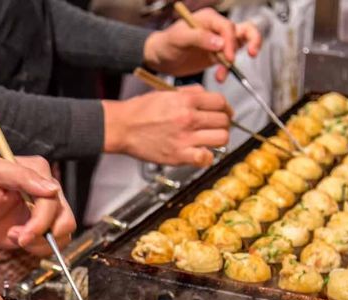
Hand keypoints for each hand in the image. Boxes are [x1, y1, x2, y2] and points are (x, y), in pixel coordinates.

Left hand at [0, 156, 76, 256]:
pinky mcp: (41, 228)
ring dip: (38, 242)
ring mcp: (45, 210)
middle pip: (64, 219)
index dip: (41, 221)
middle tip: (17, 237)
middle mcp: (47, 190)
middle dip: (40, 234)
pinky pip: (53, 244)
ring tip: (13, 236)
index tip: (22, 233)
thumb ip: (21, 176)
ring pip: (63, 234)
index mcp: (38, 171)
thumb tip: (52, 189)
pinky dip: (36, 248)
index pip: (53, 200)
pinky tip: (16, 240)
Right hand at [102, 86, 230, 166]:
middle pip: (223, 120)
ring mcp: (185, 138)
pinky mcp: (178, 155)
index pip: (220, 102)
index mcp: (186, 101)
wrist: (122, 127)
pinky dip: (207, 157)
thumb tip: (206, 95)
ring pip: (221, 138)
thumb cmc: (140, 111)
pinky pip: (205, 158)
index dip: (225, 108)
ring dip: (219, 139)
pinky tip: (201, 153)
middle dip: (223, 123)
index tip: (224, 113)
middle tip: (218, 127)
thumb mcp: (166, 93)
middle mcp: (188, 118)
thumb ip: (189, 92)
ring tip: (211, 139)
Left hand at [143, 8, 260, 81]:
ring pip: (241, 45)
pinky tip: (220, 76)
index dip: (230, 42)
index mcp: (209, 18)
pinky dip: (229, 69)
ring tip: (221, 76)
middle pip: (243, 31)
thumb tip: (219, 43)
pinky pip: (232, 59)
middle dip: (242, 47)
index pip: (228, 27)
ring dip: (234, 61)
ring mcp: (220, 40)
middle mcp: (217, 27)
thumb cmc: (166, 43)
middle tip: (238, 60)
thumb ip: (199, 38)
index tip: (227, 58)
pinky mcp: (219, 54)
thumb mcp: (179, 39)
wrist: (161, 57)